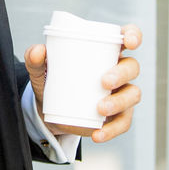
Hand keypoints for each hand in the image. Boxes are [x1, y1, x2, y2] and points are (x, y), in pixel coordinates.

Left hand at [25, 23, 142, 142]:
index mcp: (104, 51)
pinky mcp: (117, 116)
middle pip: (132, 67)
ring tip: (100, 109)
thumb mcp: (40, 70)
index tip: (129, 42)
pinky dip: (112, 129)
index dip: (133, 35)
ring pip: (133, 94)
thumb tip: (38, 51)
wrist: (49, 112)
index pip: (126, 37)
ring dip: (119, 102)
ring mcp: (120, 94)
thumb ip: (35, 58)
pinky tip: (98, 133)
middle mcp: (117, 70)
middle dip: (122, 73)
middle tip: (103, 81)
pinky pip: (123, 122)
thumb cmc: (52, 81)